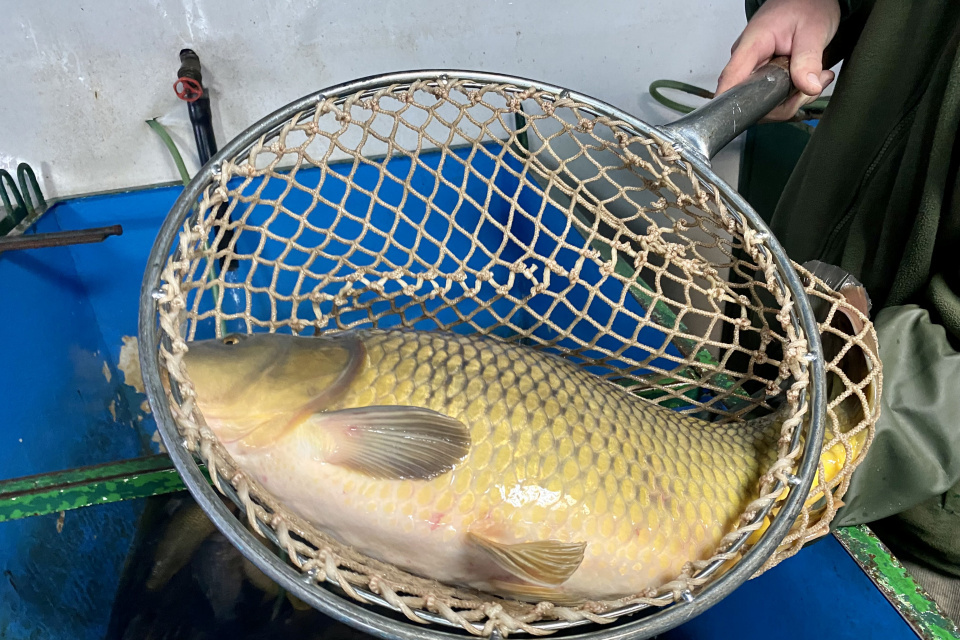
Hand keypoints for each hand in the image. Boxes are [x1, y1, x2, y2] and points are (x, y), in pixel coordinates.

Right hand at [717, 0, 840, 120]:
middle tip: (812, 87)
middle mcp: (747, 60)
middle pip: (751, 100)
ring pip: (765, 102)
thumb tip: (809, 87)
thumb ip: (809, 60)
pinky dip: (793, 94)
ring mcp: (754, 68)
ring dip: (793, 99)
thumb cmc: (806, 5)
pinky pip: (772, 96)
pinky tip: (809, 79)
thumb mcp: (813, 31)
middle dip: (784, 103)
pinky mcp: (763, 75)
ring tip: (816, 78)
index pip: (731, 80)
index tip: (748, 115)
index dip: (733, 103)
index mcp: (751, 45)